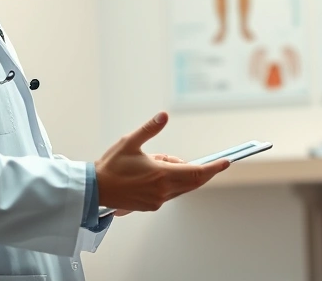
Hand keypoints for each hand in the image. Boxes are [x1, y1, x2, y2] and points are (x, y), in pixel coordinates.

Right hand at [95, 112, 228, 212]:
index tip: (226, 162)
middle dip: (202, 171)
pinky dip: (172, 182)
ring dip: (181, 175)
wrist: (95, 190)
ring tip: (158, 160)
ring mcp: (157, 201)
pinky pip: (170, 193)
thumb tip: (164, 115)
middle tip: (210, 161)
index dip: (213, 168)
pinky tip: (155, 172)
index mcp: (161, 175)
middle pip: (193, 182)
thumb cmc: (111, 166)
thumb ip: (150, 128)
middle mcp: (163, 191)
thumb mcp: (130, 142)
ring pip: (181, 187)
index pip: (196, 173)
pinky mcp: (151, 206)